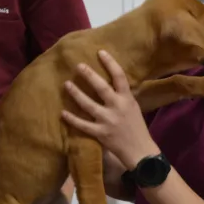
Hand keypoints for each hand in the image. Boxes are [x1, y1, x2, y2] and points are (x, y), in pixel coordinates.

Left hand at [60, 50, 157, 169]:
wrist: (140, 151)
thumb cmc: (136, 127)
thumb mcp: (133, 107)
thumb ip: (121, 95)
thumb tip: (109, 80)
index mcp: (127, 99)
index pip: (120, 77)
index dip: (110, 63)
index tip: (100, 52)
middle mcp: (118, 107)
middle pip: (102, 88)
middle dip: (89, 75)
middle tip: (78, 65)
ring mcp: (108, 120)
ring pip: (88, 105)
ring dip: (76, 94)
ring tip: (66, 84)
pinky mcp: (100, 133)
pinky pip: (83, 125)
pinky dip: (72, 119)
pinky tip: (62, 113)